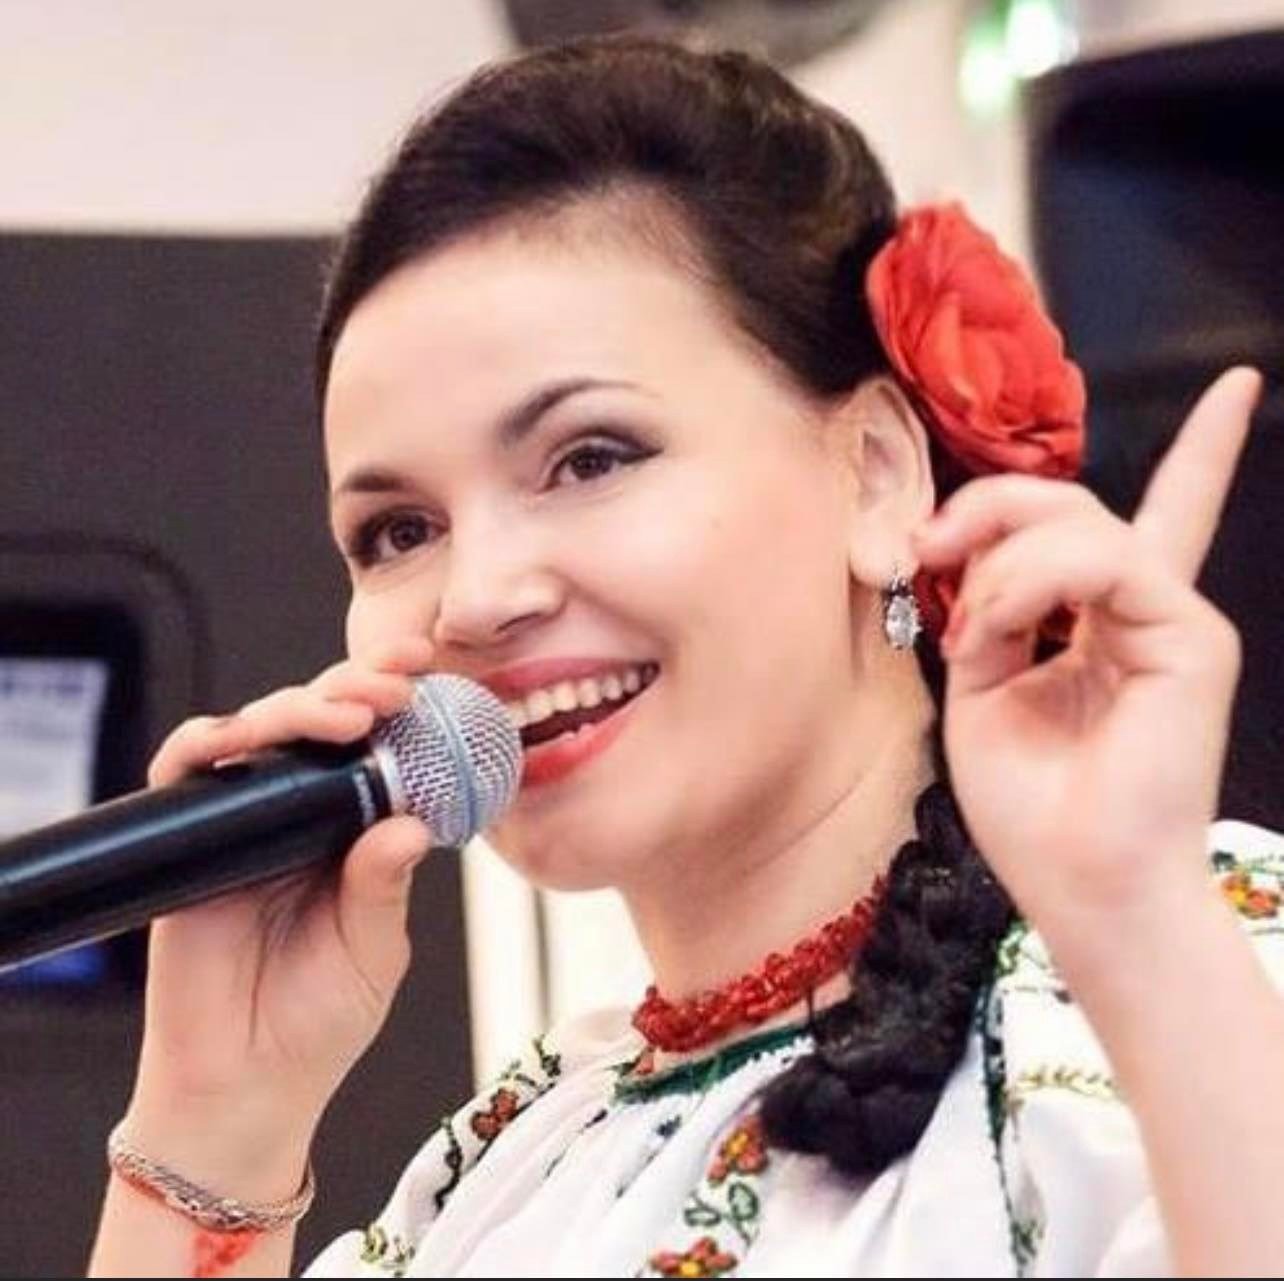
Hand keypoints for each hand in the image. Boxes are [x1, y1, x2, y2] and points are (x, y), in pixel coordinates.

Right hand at [122, 637, 436, 1195]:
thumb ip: (384, 888)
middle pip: (320, 718)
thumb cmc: (318, 1021)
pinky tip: (237, 737)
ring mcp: (243, 821)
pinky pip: (184, 772)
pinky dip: (206, 741)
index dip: (399, 701)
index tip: (432, 672)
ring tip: (348, 715)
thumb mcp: (372, 952)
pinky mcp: (187, 841)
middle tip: (395, 685)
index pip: (376, 743)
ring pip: (260, 729)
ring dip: (299, 706)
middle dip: (357, 684)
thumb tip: (408, 825)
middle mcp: (300, 812)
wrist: (245, 1086)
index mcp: (355, 828)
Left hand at [912, 368, 1261, 962]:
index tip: (1240, 387)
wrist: (1080, 886)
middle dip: (986, 507)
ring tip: (970, 629)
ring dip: (998, 560)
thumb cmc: (1030, 806)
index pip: (1140, 523)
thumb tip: (976, 555)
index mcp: (1101, 623)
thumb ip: (988, 611)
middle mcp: (1143, 611)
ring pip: (1077, 522)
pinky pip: (1100, 562)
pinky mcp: (1190, 636)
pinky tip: (996, 628)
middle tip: (929, 544)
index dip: (1200, 454)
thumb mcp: (982, 690)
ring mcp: (1172, 618)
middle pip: (1069, 507)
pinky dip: (1028, 583)